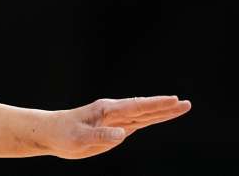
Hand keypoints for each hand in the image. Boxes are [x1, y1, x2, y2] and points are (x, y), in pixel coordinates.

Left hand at [45, 95, 191, 158]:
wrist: (52, 133)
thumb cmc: (63, 134)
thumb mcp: (78, 137)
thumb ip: (100, 135)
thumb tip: (123, 134)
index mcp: (106, 110)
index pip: (135, 107)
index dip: (155, 105)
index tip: (173, 101)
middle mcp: (114, 113)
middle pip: (144, 109)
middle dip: (165, 107)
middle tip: (186, 103)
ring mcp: (116, 120)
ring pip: (144, 116)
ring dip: (162, 112)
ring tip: (181, 107)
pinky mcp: (116, 129)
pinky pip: (138, 124)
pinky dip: (152, 120)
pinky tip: (162, 117)